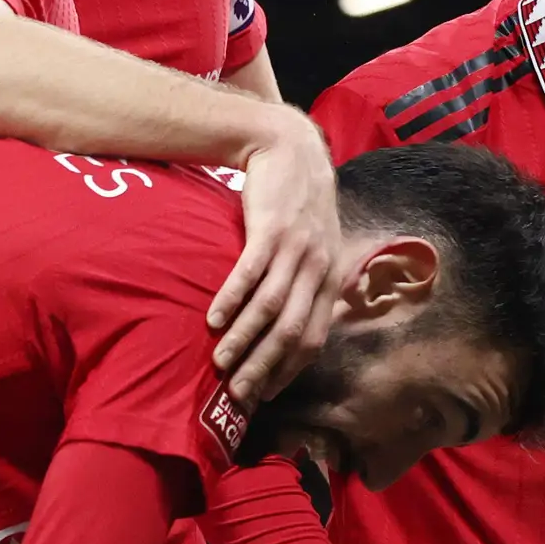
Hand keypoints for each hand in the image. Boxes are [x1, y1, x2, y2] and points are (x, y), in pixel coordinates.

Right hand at [210, 117, 344, 405]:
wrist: (291, 149)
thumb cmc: (299, 204)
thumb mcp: (318, 246)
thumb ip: (310, 284)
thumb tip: (291, 326)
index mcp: (331, 280)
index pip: (313, 340)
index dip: (289, 371)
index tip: (266, 394)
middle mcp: (318, 270)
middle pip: (291, 333)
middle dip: (264, 368)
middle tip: (239, 393)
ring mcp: (296, 250)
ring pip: (270, 309)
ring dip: (243, 341)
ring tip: (220, 363)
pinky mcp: (271, 230)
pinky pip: (250, 274)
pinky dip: (232, 300)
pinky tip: (213, 320)